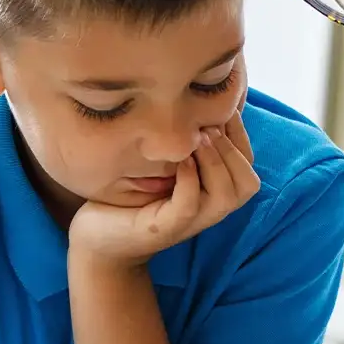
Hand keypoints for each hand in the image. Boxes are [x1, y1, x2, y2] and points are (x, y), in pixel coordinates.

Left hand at [68, 115, 260, 264]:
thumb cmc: (128, 196)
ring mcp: (186, 222)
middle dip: (233, 150)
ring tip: (196, 141)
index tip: (220, 111)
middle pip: (247, 184)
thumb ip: (184, 147)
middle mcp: (206, 211)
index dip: (240, 137)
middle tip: (207, 128)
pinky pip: (188, 206)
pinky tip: (179, 161)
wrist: (97, 237)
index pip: (247, 166)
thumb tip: (199, 106)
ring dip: (216, 162)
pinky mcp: (162, 228)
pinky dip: (189, 180)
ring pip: (226, 197)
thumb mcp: (161, 167)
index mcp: (210, 195)